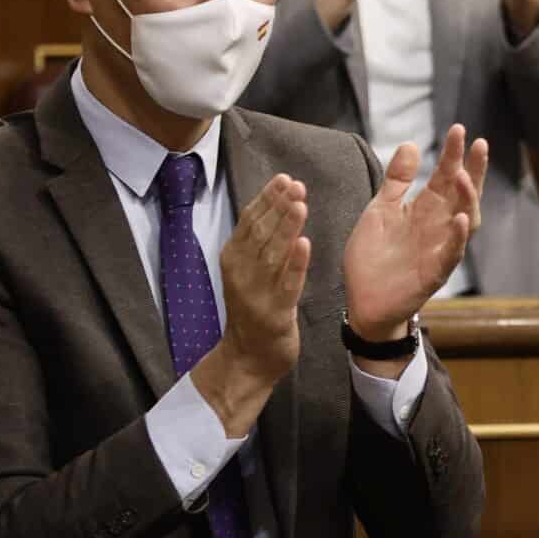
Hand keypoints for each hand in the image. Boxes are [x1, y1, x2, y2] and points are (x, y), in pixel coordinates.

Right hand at [190, 175, 310, 436]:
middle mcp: (241, 273)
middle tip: (295, 184)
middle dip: (278, 206)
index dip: (266, 199)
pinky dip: (295, 264)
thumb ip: (257, 243)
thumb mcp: (248, 272)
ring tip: (299, 204)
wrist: (248, 358)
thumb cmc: (254, 310)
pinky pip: (286, 285)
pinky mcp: (274, 313)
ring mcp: (256, 294)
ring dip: (286, 227)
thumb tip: (274, 205)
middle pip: (260, 233)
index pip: (249, 221)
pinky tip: (304, 244)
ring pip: (272, 254)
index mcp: (234, 259)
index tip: (283, 179)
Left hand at [343, 124, 486, 355]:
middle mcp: (438, 226)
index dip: (453, 154)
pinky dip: (458, 238)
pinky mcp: (433, 274)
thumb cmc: (373, 257)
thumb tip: (411, 144)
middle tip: (478, 143)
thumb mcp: (381, 210)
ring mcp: (439, 249)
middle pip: (463, 194)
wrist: (361, 301)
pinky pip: (452, 254)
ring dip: (468, 199)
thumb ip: (396, 181)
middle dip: (472, 170)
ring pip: (465, 221)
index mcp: (425, 209)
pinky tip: (461, 220)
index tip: (458, 129)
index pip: (445, 176)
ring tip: (464, 176)